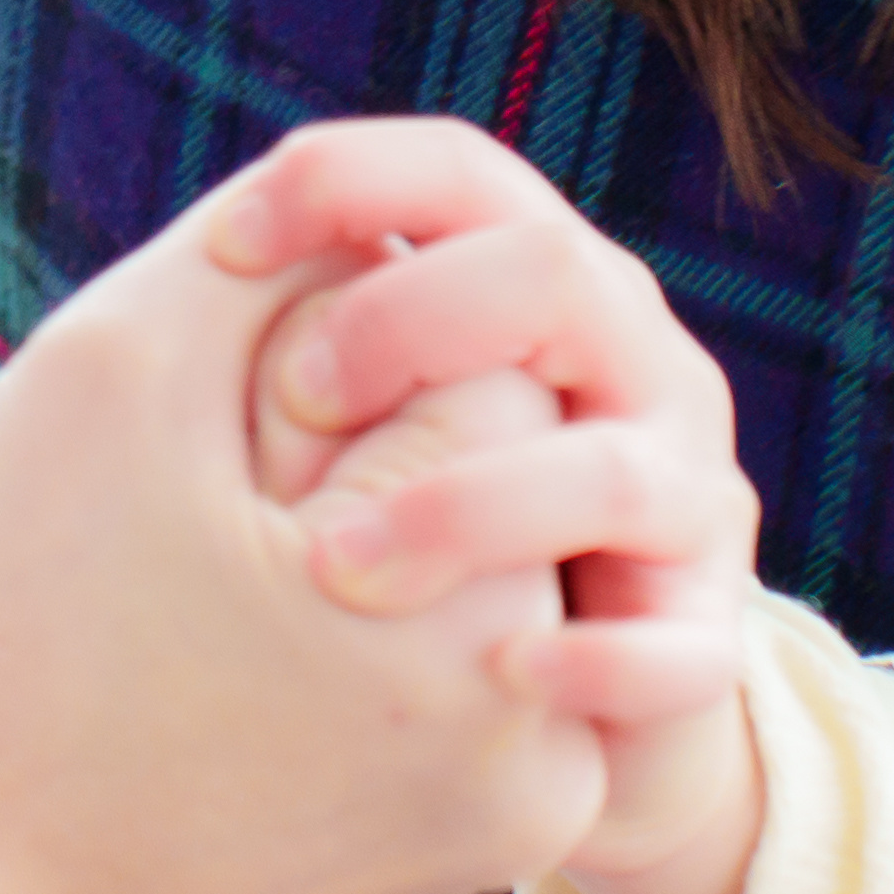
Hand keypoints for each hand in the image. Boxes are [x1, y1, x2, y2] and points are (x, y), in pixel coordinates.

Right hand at [0, 169, 609, 893]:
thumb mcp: (113, 366)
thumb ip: (286, 253)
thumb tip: (407, 235)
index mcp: (474, 599)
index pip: (476, 348)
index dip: (303, 372)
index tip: (191, 489)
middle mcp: (536, 726)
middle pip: (483, 456)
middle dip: (337, 460)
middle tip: (170, 577)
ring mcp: (505, 806)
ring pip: (453, 547)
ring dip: (333, 541)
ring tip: (183, 637)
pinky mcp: (456, 850)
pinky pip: (436, 659)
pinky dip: (339, 639)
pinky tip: (208, 701)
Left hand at [216, 123, 768, 893]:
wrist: (521, 720)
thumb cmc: (395, 528)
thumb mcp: (339, 413)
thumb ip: (288, 328)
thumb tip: (191, 260)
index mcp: (537, 279)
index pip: (460, 173)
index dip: (345, 181)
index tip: (221, 246)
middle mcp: (629, 365)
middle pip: (552, 276)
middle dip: (410, 323)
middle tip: (288, 403)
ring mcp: (681, 499)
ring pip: (610, 471)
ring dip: (466, 509)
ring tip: (331, 569)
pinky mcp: (703, 642)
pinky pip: (683, 650)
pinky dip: (594, 660)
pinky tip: (502, 674)